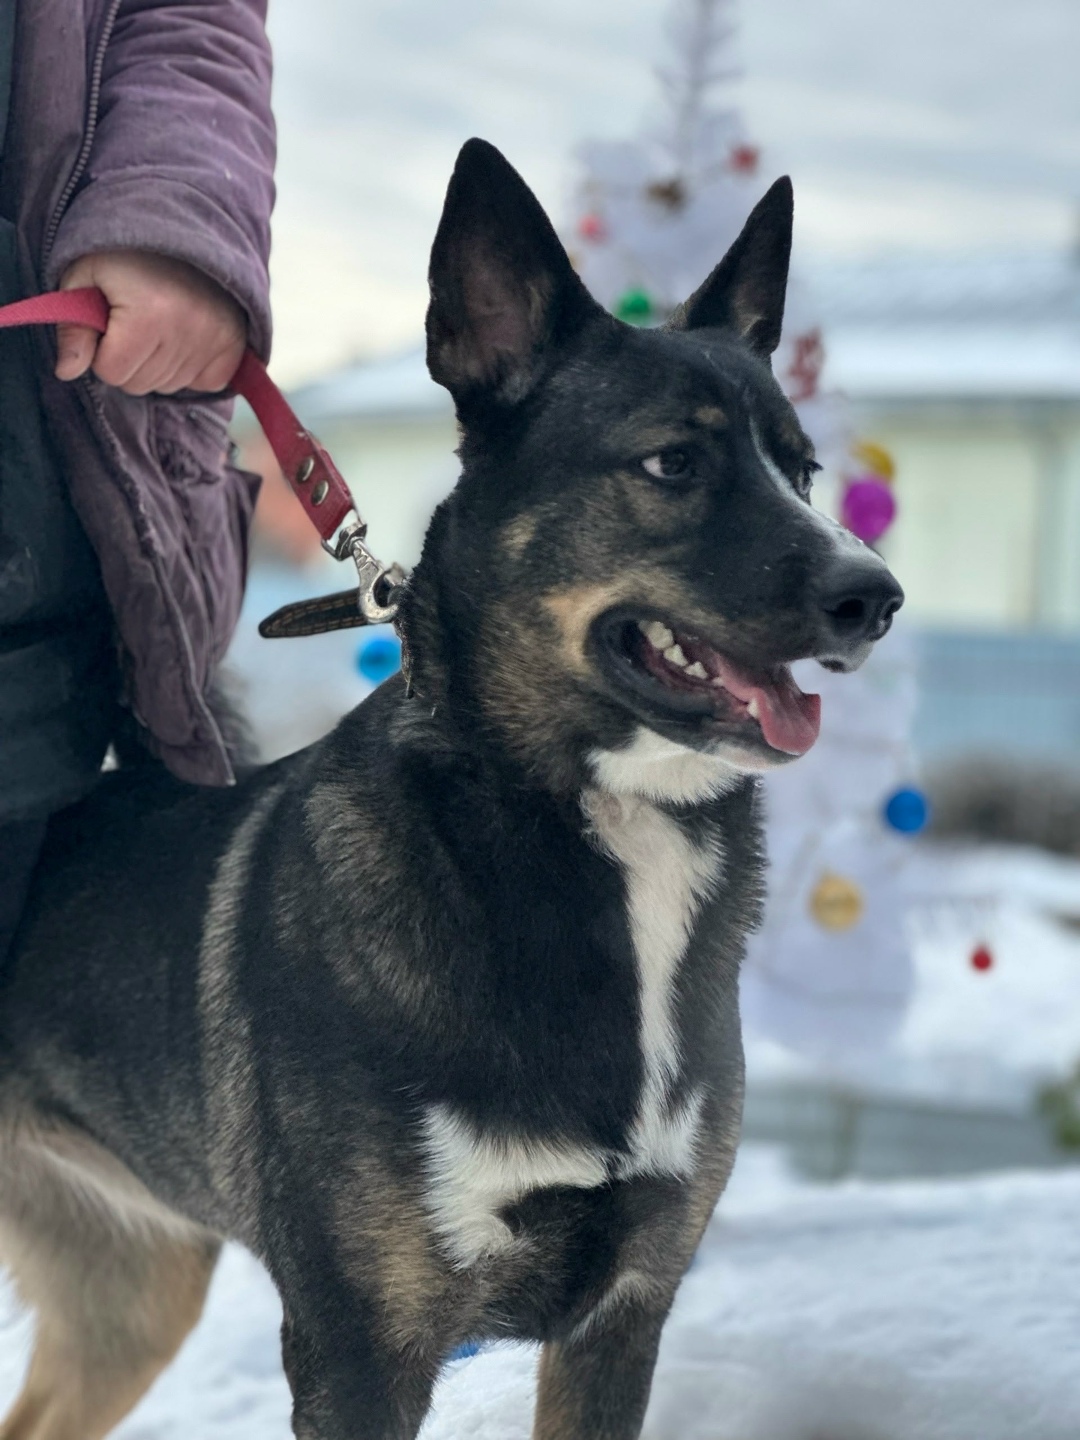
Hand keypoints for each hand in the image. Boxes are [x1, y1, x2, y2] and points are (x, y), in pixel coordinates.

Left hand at [55, 250, 246, 394]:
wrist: (182, 228)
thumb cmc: (125, 253)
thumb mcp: (85, 277)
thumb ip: (73, 328)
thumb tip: (66, 372)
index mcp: (148, 316)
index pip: (112, 372)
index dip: (102, 351)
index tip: (109, 322)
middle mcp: (187, 333)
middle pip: (140, 384)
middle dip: (128, 360)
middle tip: (132, 322)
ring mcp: (215, 342)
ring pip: (168, 386)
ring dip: (157, 365)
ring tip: (159, 325)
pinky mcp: (234, 346)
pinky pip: (205, 383)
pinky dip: (191, 369)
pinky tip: (183, 340)